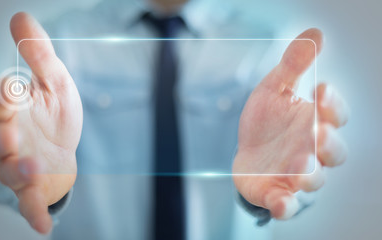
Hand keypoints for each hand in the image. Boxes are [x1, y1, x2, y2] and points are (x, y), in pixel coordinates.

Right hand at [0, 12, 82, 233]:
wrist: (64, 147)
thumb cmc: (53, 114)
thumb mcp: (53, 81)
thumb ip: (38, 54)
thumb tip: (21, 16)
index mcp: (12, 109)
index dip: (1, 94)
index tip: (13, 87)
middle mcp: (8, 138)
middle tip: (11, 134)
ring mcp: (19, 165)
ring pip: (8, 170)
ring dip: (19, 171)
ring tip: (35, 168)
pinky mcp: (34, 188)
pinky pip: (29, 203)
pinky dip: (34, 214)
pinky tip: (44, 227)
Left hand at [233, 29, 348, 218]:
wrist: (245, 151)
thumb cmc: (267, 122)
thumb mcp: (274, 89)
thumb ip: (293, 65)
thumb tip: (314, 33)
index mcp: (315, 122)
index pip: (335, 115)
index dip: (332, 105)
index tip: (319, 90)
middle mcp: (312, 151)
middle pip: (333, 152)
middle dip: (328, 144)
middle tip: (317, 132)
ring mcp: (295, 175)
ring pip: (313, 179)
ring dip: (309, 173)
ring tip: (300, 165)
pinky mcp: (276, 193)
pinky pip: (286, 204)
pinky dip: (285, 205)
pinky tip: (280, 203)